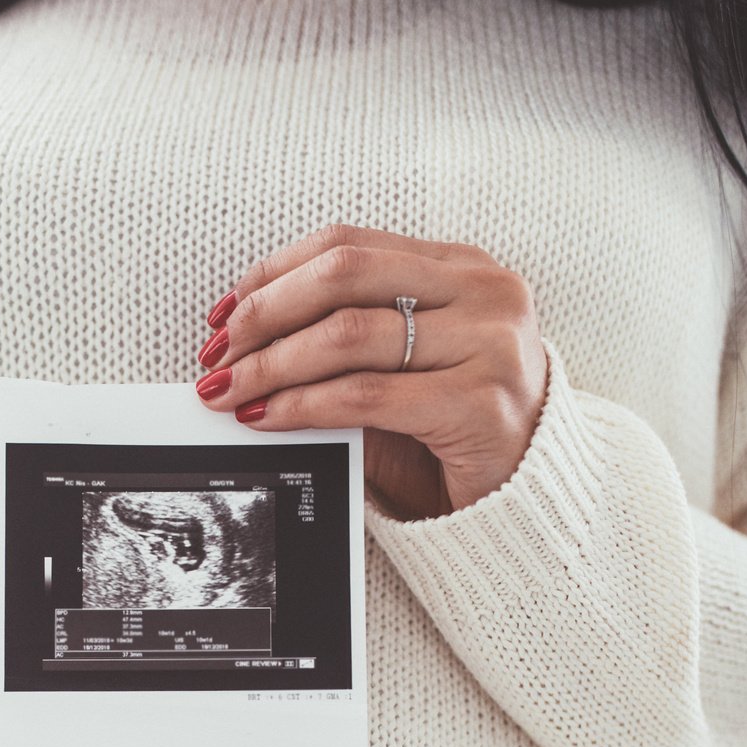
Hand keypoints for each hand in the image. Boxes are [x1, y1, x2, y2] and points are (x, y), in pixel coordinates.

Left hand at [195, 222, 549, 518]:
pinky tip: (269, 416)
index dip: (276, 273)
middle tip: (220, 352)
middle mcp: (484, 292)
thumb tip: (247, 343)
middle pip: (344, 275)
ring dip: (274, 364)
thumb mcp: (406, 368)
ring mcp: (490, 344)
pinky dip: (305, 404)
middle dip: (266, 313)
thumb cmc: (458, 431)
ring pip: (349, 334)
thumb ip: (348, 342)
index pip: (350, 245)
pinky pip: (367, 395)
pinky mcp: (481, 403)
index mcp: (463, 268)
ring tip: (231, 389)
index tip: (227, 311)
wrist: (526, 501)